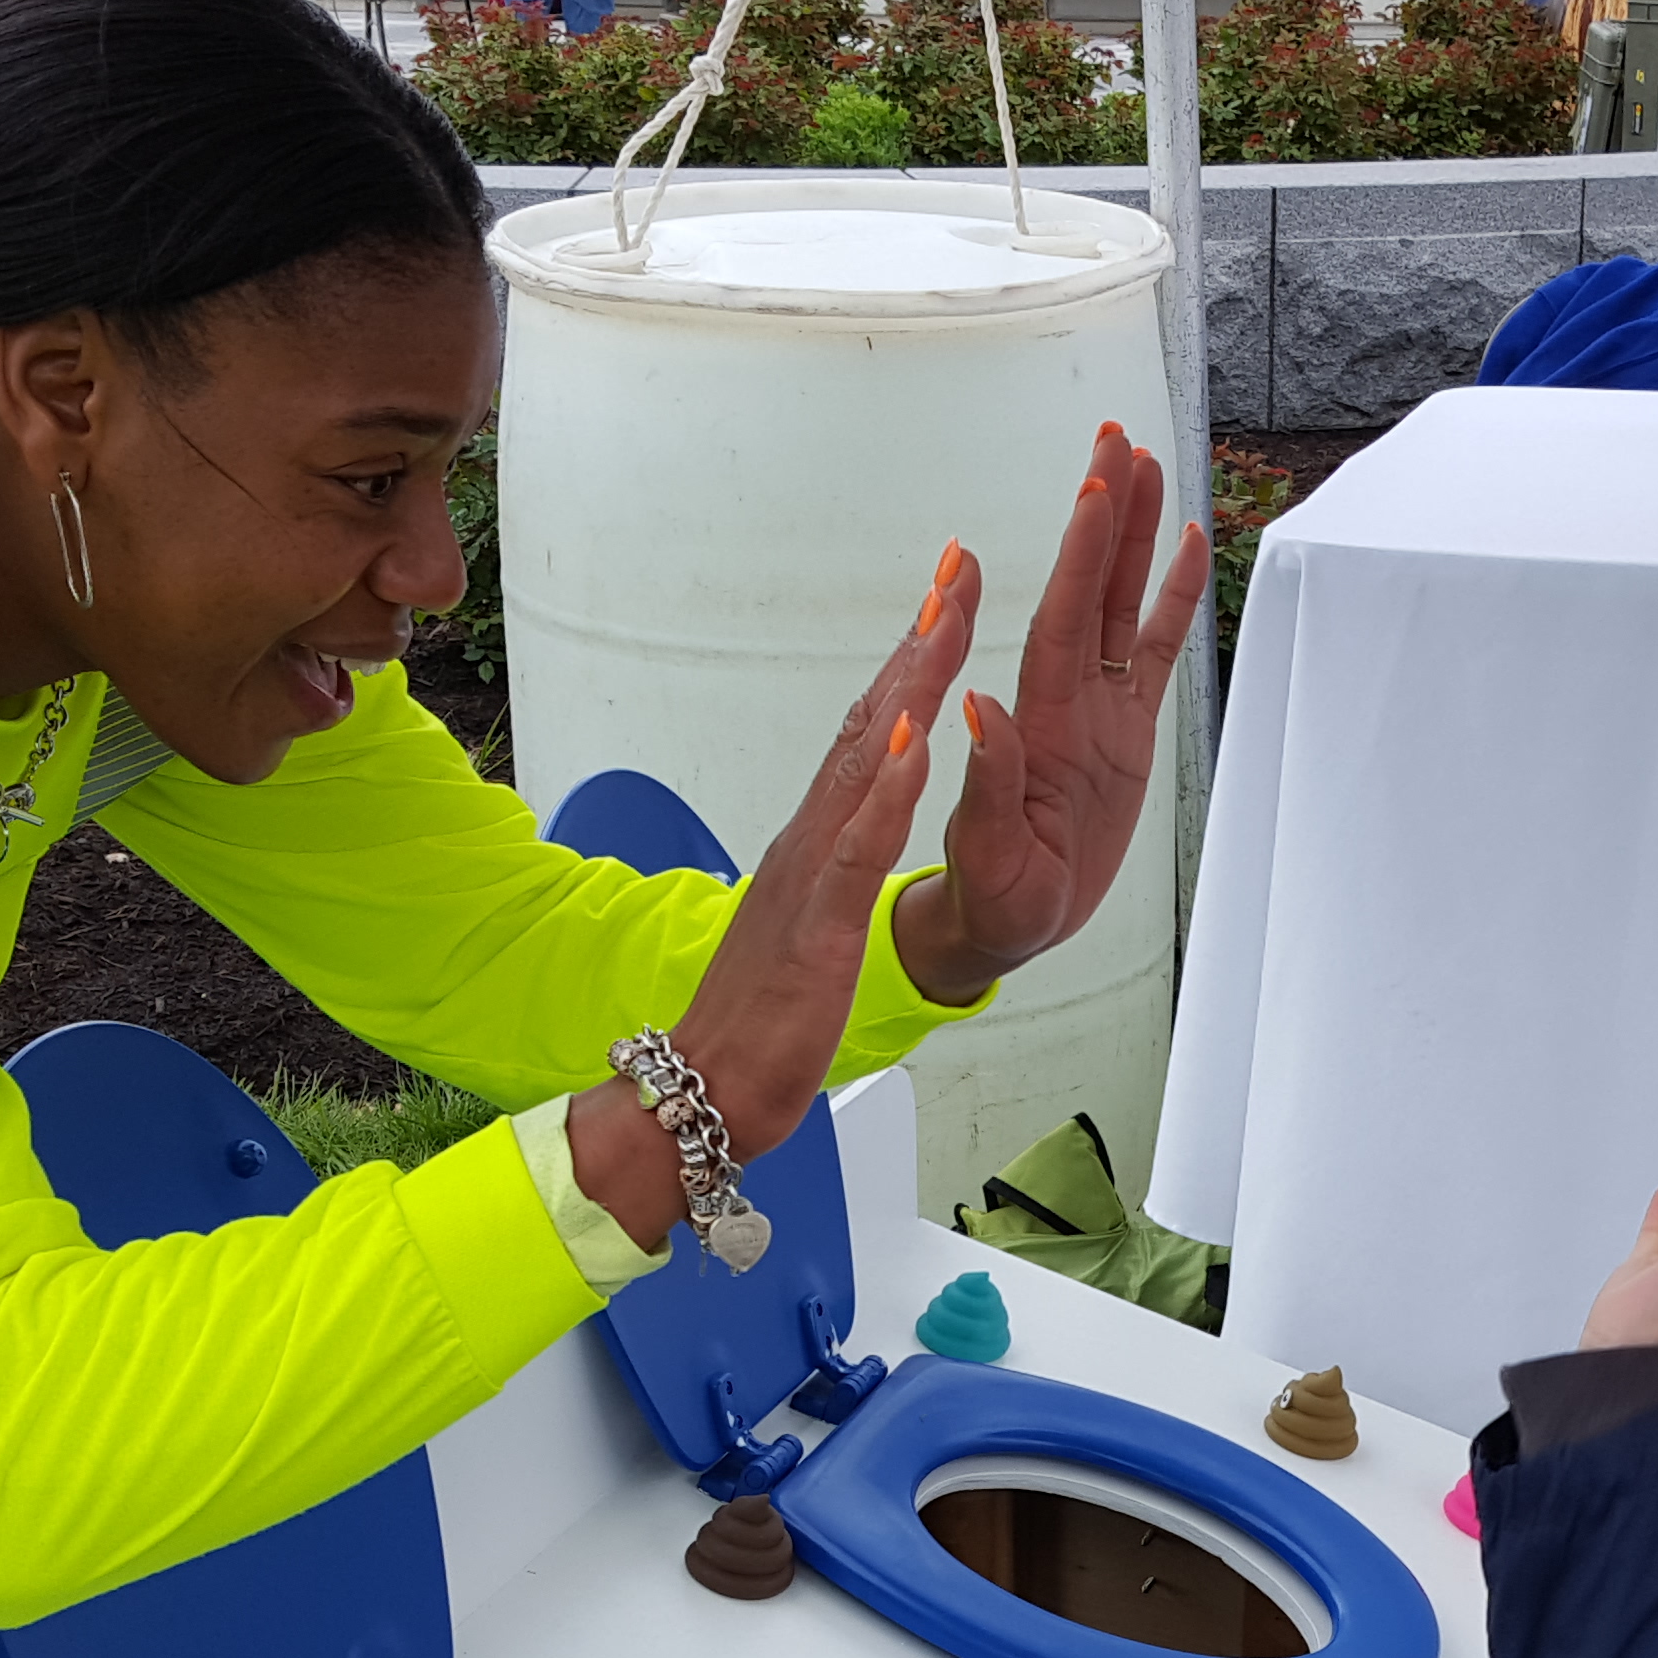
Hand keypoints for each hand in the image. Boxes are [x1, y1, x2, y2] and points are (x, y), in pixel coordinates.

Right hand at [573, 551, 976, 1248]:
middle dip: (919, 642)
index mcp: (819, 841)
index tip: (949, 596)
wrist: (699, 1090)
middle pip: (870, 720)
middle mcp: (812, 840)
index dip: (912, 661)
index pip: (872, 732)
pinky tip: (915, 745)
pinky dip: (887, 794)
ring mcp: (810, 878)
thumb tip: (855, 821)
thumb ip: (832, 866)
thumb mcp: (813, 925)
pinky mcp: (816, 928)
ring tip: (946, 621)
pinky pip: (856, 852)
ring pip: (864, 765)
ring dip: (907, 688)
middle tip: (959, 567)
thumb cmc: (760, 1019)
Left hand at [888, 420, 1216, 1006]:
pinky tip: (1183, 547)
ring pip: (1118, 603)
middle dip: (1105, 513)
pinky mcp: (1124, 732)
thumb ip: (992, 783)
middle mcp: (1066, 700)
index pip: (1059, 617)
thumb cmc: (992, 896)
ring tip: (1147, 464)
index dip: (1080, 552)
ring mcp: (1097, 710)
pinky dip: (1168, 600)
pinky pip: (1150, 652)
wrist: (1007, 923)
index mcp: (1037, 722)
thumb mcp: (989, 853)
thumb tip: (985, 710)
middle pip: (1089, 587)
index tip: (1093, 487)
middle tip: (1116, 439)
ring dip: (1133, 536)